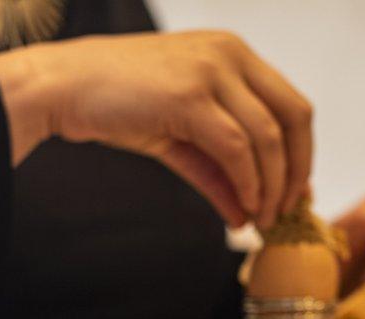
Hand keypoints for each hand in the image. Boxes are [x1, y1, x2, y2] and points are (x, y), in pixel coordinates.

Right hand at [0, 31, 312, 228]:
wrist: (61, 87)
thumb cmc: (119, 104)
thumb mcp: (182, 137)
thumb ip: (220, 169)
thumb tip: (248, 216)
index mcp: (235, 54)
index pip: (292, 105)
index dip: (302, 152)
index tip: (298, 190)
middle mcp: (231, 54)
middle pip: (294, 117)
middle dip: (297, 170)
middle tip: (287, 211)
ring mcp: (212, 70)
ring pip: (267, 138)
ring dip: (272, 187)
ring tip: (264, 219)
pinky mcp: (190, 95)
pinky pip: (237, 149)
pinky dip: (247, 184)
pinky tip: (243, 210)